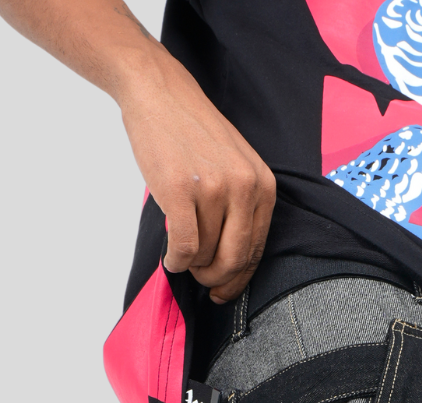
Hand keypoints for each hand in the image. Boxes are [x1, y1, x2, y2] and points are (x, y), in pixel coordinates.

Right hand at [0, 1, 275, 304]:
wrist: (159, 93)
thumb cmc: (193, 132)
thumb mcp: (235, 165)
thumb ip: (241, 206)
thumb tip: (232, 261)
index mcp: (262, 184)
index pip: (257, 250)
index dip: (239, 279)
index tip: (224, 291)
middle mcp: (244, 187)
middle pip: (234, 259)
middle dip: (216, 279)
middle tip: (201, 279)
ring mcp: (213, 188)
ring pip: (205, 254)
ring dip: (190, 264)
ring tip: (180, 252)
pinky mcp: (181, 191)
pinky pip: (184, 247)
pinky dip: (175, 260)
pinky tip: (170, 258)